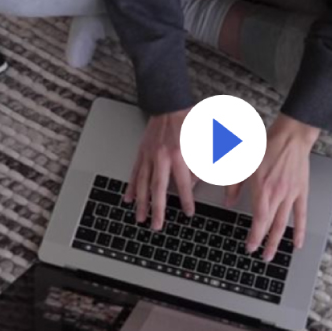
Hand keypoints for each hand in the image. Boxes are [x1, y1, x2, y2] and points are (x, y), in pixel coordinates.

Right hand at [124, 109, 195, 229]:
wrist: (169, 105)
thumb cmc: (189, 121)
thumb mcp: (202, 141)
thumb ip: (200, 163)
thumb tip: (195, 183)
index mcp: (179, 154)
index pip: (183, 184)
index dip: (186, 200)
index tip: (188, 213)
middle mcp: (161, 157)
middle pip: (158, 189)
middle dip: (157, 209)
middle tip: (157, 225)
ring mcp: (149, 155)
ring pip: (143, 184)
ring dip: (142, 203)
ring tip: (140, 218)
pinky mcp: (142, 152)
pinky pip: (135, 173)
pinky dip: (132, 187)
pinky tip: (129, 199)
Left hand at [224, 114, 318, 260]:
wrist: (291, 136)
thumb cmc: (267, 146)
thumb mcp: (244, 163)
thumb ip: (235, 185)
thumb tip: (228, 202)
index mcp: (262, 187)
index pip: (259, 218)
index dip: (255, 235)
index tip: (250, 247)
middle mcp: (277, 194)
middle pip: (270, 224)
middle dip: (264, 242)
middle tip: (260, 256)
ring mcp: (291, 194)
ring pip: (284, 223)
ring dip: (277, 241)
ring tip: (272, 255)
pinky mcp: (301, 192)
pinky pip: (301, 215)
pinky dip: (299, 230)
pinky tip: (297, 243)